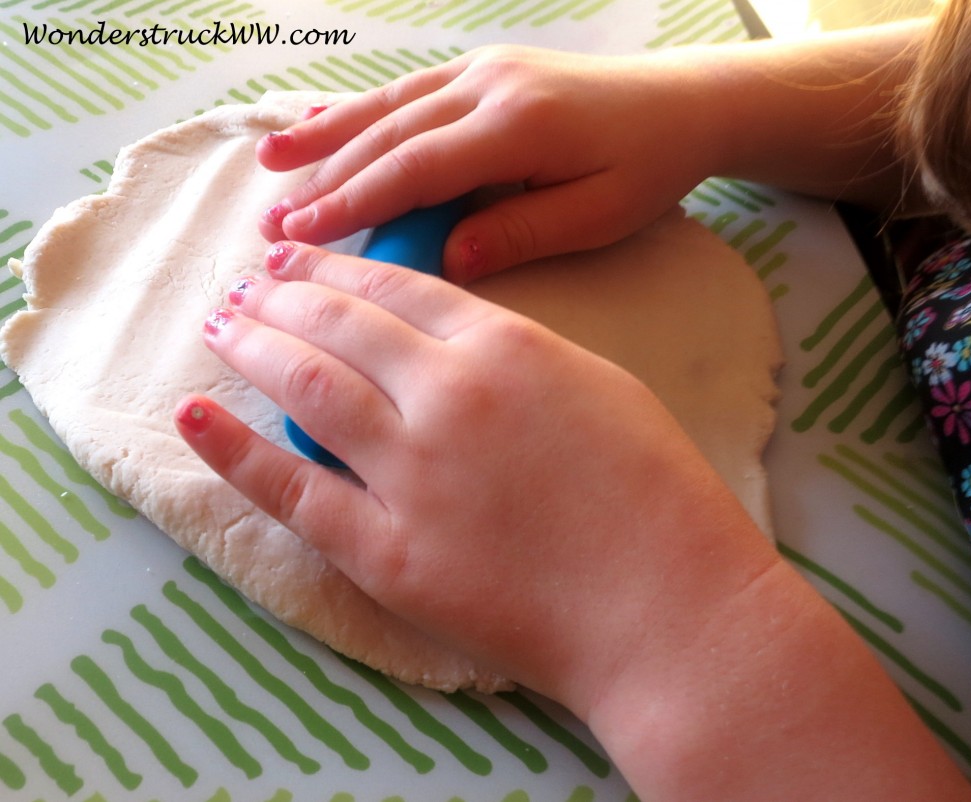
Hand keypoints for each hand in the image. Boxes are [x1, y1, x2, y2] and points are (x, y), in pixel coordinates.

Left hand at [175, 241, 775, 715]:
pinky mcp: (386, 552)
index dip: (337, 270)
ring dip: (251, 345)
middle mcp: (445, 395)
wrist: (670, 608)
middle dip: (282, 295)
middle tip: (246, 283)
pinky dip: (233, 449)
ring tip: (219, 324)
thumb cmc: (659, 497)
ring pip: (305, 385)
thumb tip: (445, 344)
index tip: (299, 261)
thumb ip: (515, 355)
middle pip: (338, 324)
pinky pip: (292, 490)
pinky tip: (191, 414)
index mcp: (506, 347)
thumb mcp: (596, 387)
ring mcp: (409, 473)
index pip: (397, 287)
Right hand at [255, 46, 722, 282]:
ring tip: (267, 164)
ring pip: (388, 104)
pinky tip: (321, 118)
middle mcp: (490, 86)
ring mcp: (484, 70)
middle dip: (324, 177)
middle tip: (271, 223)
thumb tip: (445, 262)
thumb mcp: (599, 214)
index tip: (302, 236)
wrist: (686, 103)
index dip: (354, 201)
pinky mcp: (486, 69)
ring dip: (325, 135)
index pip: (417, 168)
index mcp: (518, 126)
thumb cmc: (650, 167)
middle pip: (389, 134)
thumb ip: (521, 233)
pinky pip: (409, 88)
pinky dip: (360, 107)